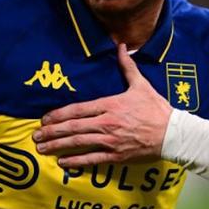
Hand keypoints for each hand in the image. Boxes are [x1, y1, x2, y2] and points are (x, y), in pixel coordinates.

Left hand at [33, 44, 171, 166]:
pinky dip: (75, 161)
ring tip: (41, 148)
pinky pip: (91, 159)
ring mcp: (110, 140)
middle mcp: (107, 123)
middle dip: (51, 132)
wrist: (173, 133)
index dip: (58, 115)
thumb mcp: (141, 85)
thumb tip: (122, 46)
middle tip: (35, 135)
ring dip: (57, 146)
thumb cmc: (157, 109)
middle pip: (72, 127)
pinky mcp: (116, 155)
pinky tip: (62, 162)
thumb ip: (127, 67)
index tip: (44, 119)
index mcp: (110, 104)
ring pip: (78, 143)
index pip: (77, 109)